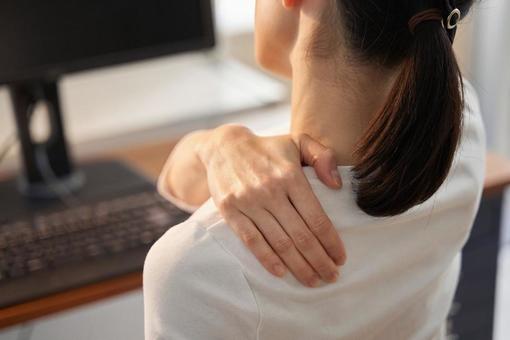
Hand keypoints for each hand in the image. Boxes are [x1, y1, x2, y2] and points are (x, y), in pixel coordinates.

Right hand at [198, 124, 346, 286]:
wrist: (223, 146)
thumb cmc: (267, 148)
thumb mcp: (297, 141)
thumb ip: (322, 156)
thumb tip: (336, 185)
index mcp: (290, 176)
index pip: (316, 217)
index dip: (331, 241)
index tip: (341, 258)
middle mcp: (270, 190)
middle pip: (300, 235)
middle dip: (319, 260)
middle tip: (332, 276)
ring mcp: (249, 202)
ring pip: (278, 242)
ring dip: (298, 266)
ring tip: (313, 280)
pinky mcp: (231, 211)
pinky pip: (251, 240)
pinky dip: (267, 259)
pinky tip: (281, 272)